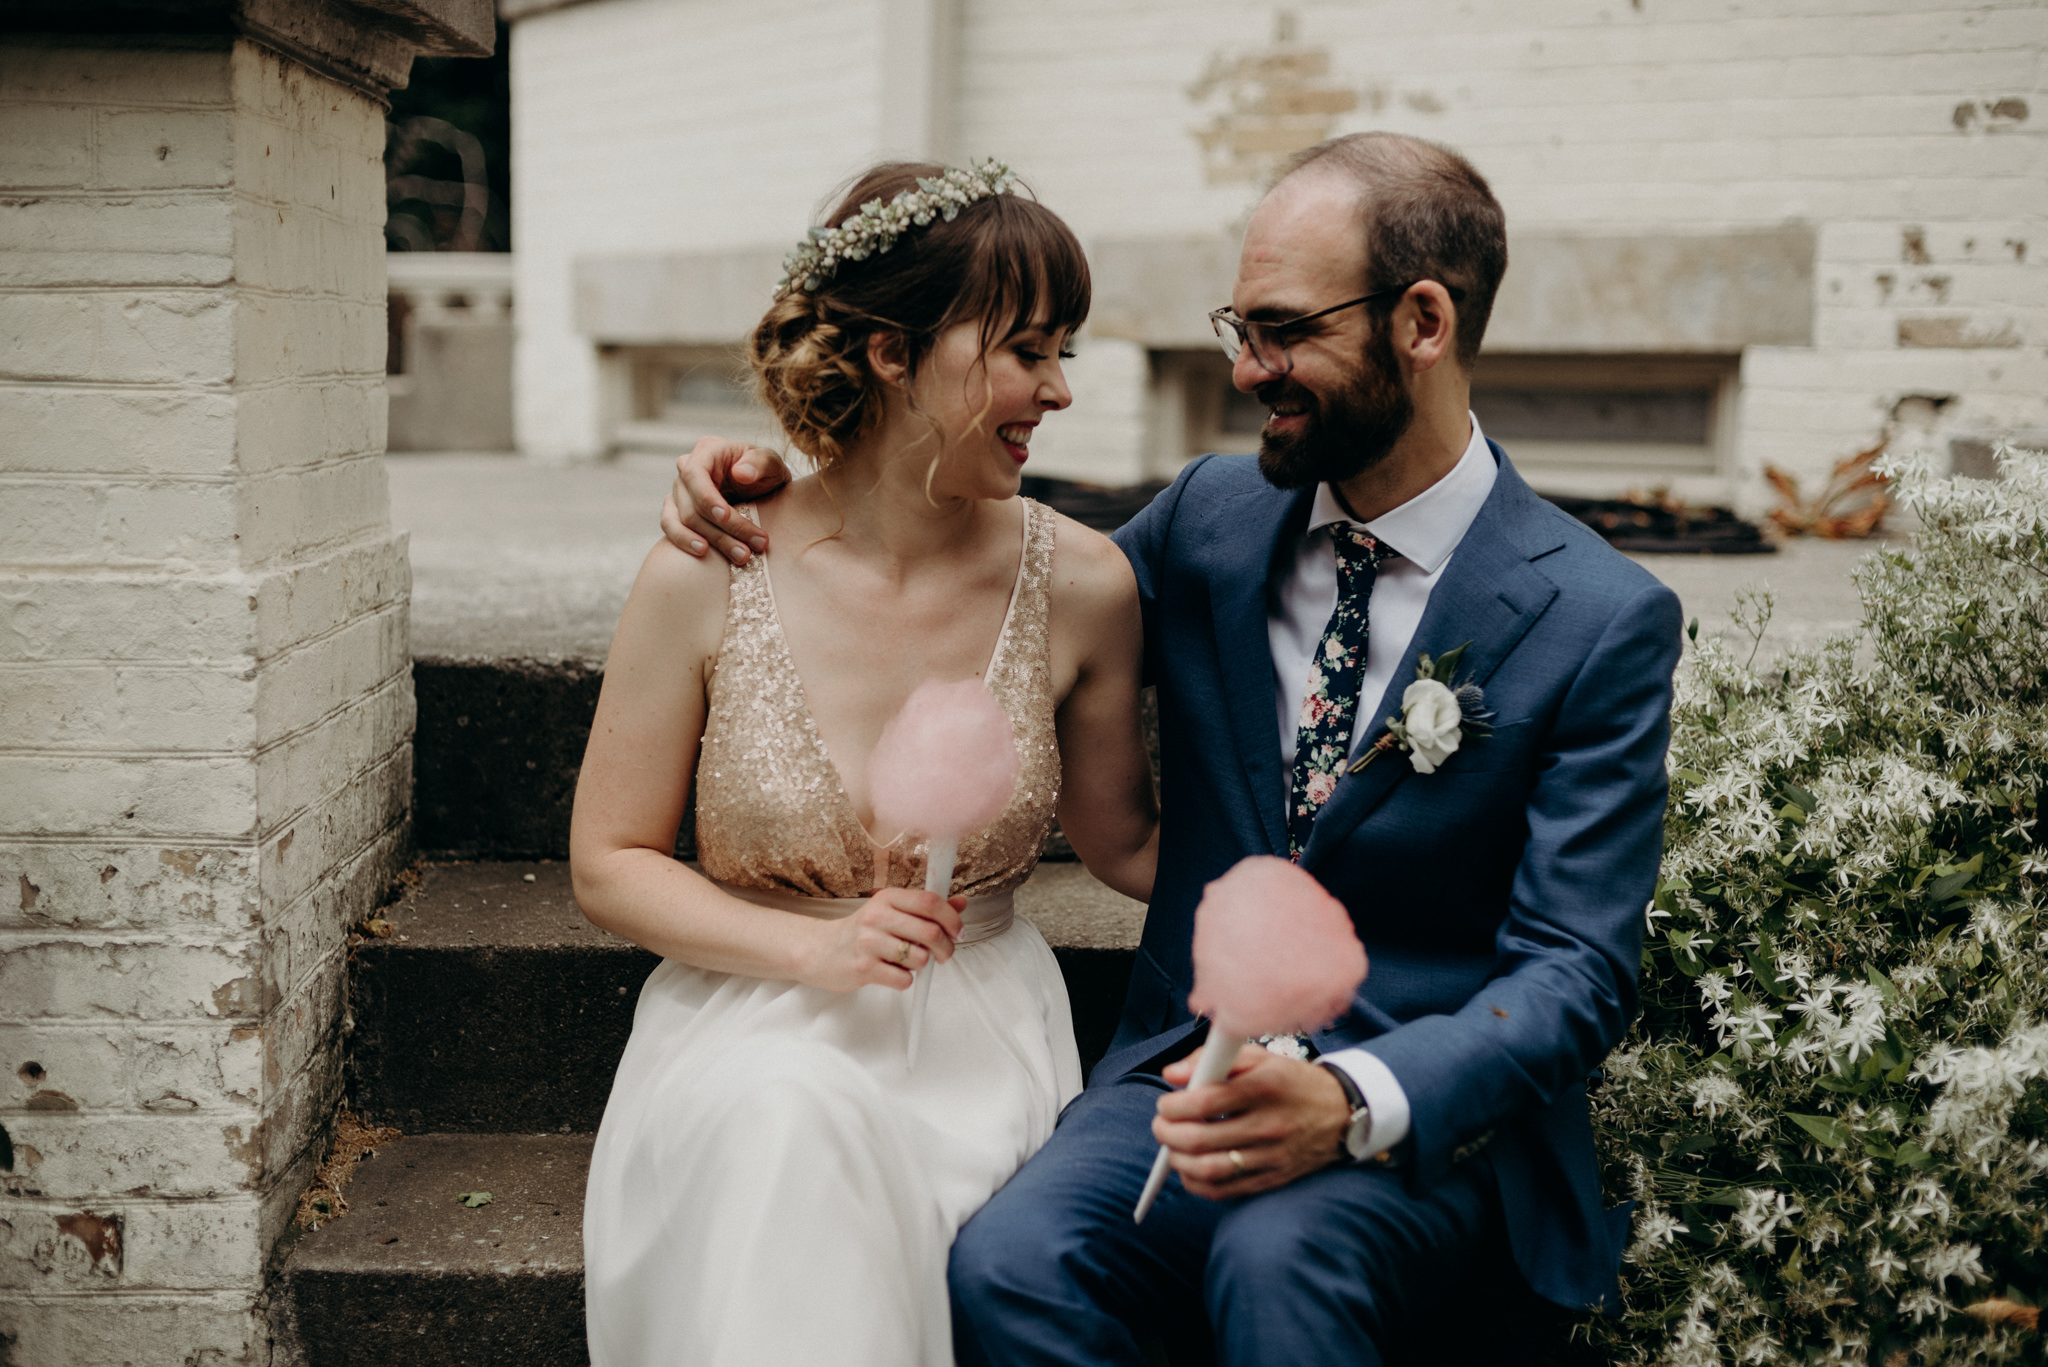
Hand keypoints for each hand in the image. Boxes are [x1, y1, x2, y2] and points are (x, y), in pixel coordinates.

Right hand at [660, 437, 793, 563]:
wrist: (761, 486)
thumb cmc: (765, 471)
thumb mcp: (772, 462)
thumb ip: (761, 462)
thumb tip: (740, 473)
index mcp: (708, 451)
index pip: (695, 474)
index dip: (707, 498)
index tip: (726, 517)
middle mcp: (687, 469)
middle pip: (693, 504)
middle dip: (723, 530)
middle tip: (750, 549)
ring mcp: (679, 491)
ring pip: (683, 520)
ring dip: (711, 541)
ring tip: (740, 556)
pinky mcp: (677, 511)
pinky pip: (671, 527)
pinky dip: (684, 541)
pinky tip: (704, 554)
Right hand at [795, 887, 964, 992]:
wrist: (819, 951)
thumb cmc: (861, 932)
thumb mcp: (891, 912)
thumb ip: (926, 909)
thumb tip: (961, 903)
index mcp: (887, 898)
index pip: (930, 901)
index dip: (952, 918)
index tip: (958, 932)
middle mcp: (877, 916)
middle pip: (930, 931)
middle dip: (945, 948)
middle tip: (943, 955)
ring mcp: (868, 942)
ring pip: (919, 958)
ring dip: (921, 965)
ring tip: (906, 962)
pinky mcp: (863, 968)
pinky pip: (903, 979)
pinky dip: (904, 980)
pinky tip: (891, 972)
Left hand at [1153, 1044, 1351, 1198]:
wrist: (1341, 1113)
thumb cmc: (1290, 1081)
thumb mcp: (1258, 1057)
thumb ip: (1210, 1060)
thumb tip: (1171, 1075)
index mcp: (1263, 1087)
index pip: (1205, 1102)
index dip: (1174, 1105)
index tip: (1166, 1103)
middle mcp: (1268, 1124)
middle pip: (1200, 1138)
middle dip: (1167, 1133)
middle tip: (1162, 1125)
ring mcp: (1271, 1156)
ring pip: (1208, 1169)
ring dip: (1178, 1160)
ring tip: (1173, 1147)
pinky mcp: (1273, 1179)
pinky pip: (1224, 1191)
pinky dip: (1197, 1183)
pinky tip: (1191, 1168)